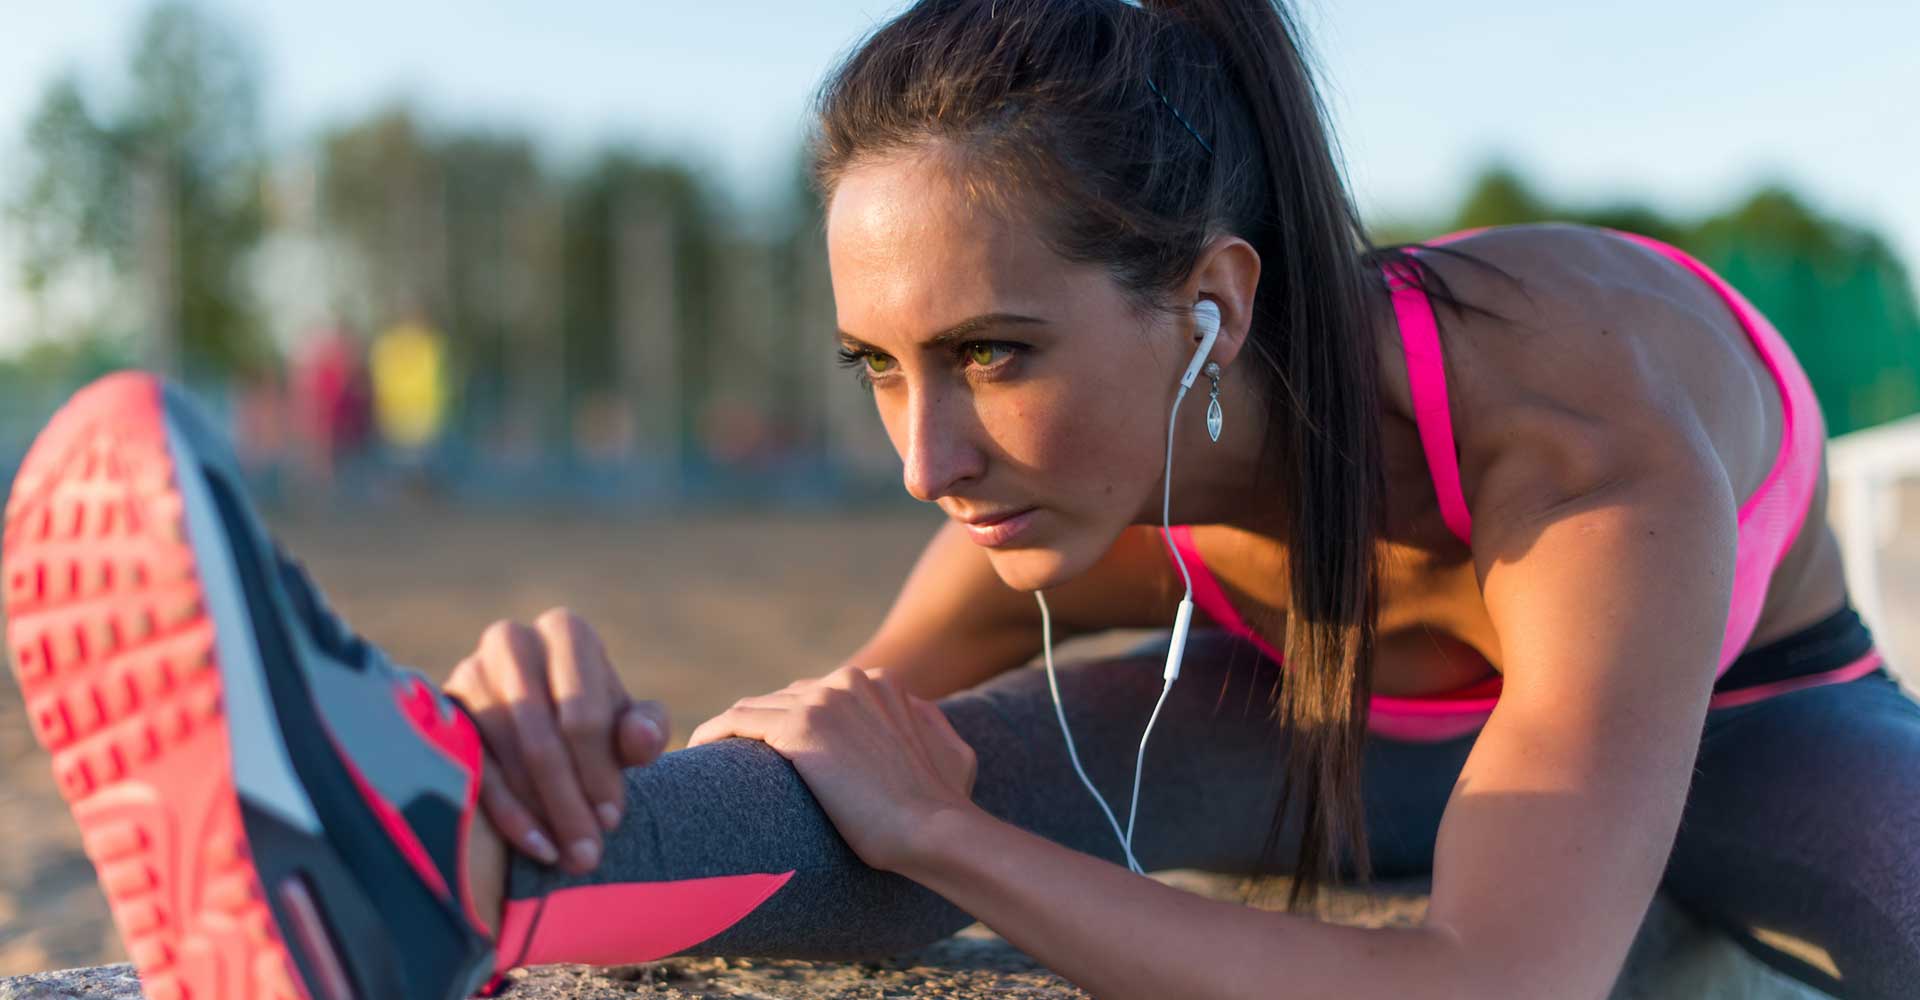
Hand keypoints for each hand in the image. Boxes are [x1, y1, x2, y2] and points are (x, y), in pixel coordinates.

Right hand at [444, 608, 669, 873]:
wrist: (540, 722)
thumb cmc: (594, 725)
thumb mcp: (627, 726)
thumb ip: (645, 731)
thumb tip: (640, 738)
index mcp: (565, 633)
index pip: (582, 713)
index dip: (598, 771)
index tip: (612, 820)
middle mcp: (511, 642)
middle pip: (540, 736)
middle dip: (568, 801)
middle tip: (589, 855)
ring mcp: (467, 673)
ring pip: (504, 755)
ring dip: (539, 812)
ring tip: (569, 857)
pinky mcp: (440, 712)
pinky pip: (471, 769)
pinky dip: (505, 813)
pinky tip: (535, 846)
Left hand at [686, 665, 978, 872]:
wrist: (935, 828)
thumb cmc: (944, 803)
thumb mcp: (946, 746)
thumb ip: (921, 722)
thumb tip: (914, 718)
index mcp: (879, 681)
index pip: (816, 695)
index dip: (792, 724)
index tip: (775, 755)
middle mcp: (848, 680)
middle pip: (784, 698)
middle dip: (762, 729)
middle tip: (741, 765)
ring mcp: (821, 700)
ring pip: (755, 709)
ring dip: (733, 736)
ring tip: (713, 767)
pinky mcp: (798, 727)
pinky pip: (734, 722)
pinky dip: (712, 736)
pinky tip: (696, 757)